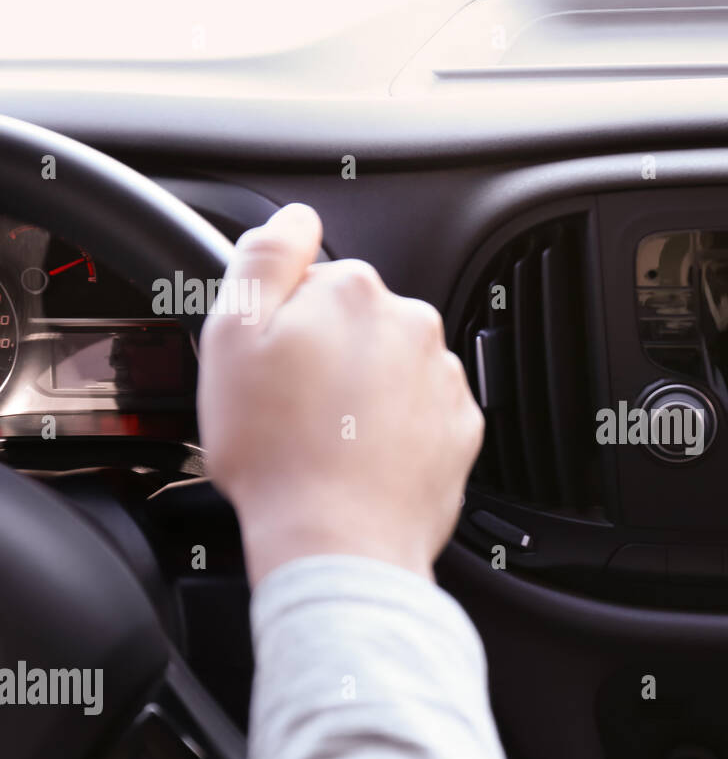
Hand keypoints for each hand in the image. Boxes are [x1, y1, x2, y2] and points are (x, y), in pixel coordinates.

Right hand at [197, 203, 482, 585]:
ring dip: (366, 392)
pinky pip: (423, 413)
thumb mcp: (233, 338)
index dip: (286, 324)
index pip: (318, 282)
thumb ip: (266, 259)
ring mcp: (444, 378)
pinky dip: (397, 429)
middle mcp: (413, 324)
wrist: (339, 541)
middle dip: (329, 355)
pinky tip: (363, 458)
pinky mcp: (462, 427)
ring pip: (393, 368)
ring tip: (328, 441)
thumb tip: (296, 217)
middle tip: (293, 408)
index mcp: (356, 292)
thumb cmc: (276, 451)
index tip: (272, 364)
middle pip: (360, 324)